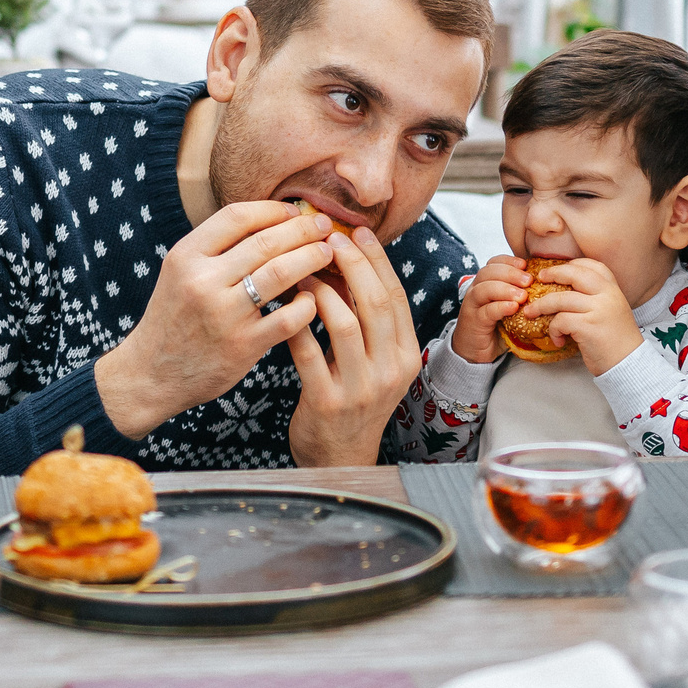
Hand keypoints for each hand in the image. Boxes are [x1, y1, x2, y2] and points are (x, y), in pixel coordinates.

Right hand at [94, 201, 334, 436]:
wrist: (151, 374)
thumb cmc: (175, 317)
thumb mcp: (181, 272)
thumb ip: (217, 248)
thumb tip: (270, 219)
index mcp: (186, 256)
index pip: (237, 216)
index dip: (272, 210)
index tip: (294, 211)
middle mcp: (203, 281)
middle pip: (266, 242)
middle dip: (303, 230)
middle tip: (324, 227)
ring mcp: (223, 314)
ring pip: (281, 273)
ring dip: (311, 258)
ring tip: (327, 254)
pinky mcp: (242, 346)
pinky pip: (288, 318)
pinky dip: (307, 305)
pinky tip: (313, 299)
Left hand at [288, 226, 423, 466]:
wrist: (339, 456)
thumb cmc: (352, 397)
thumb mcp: (373, 360)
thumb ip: (368, 320)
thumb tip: (351, 262)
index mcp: (405, 354)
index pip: (395, 296)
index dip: (377, 260)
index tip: (357, 231)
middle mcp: (389, 369)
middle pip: (375, 304)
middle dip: (352, 264)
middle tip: (329, 238)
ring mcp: (360, 388)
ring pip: (345, 324)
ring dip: (322, 290)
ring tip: (301, 267)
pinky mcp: (327, 402)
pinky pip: (309, 353)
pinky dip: (295, 323)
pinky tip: (283, 304)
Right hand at [449, 254, 533, 364]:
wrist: (476, 352)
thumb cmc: (496, 327)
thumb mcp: (509, 307)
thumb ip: (520, 295)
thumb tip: (545, 285)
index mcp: (485, 283)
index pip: (493, 263)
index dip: (509, 261)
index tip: (525, 264)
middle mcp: (476, 290)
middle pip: (488, 272)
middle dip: (510, 273)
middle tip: (529, 281)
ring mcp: (472, 305)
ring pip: (484, 289)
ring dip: (505, 289)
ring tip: (522, 296)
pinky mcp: (473, 321)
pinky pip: (486, 310)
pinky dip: (500, 307)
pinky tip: (513, 308)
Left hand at [526, 258, 643, 375]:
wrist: (629, 364)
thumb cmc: (616, 340)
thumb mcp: (612, 310)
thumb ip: (596, 297)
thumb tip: (565, 289)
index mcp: (613, 289)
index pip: (592, 265)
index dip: (572, 264)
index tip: (558, 270)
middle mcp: (607, 295)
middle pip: (574, 274)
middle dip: (553, 273)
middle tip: (539, 279)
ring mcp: (598, 310)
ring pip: (560, 299)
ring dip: (541, 306)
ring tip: (531, 313)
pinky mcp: (588, 327)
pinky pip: (560, 321)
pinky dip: (553, 330)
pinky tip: (558, 339)